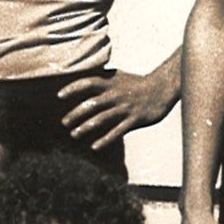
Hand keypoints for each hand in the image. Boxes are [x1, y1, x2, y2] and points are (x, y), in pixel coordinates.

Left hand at [58, 69, 177, 150]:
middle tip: (64, 123)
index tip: (59, 96)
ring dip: (85, 127)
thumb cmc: (137, 83)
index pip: (87, 82)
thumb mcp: (118, 76)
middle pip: (91, 104)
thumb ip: (101, 78)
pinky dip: (105, 139)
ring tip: (74, 134)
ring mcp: (125, 107)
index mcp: (110, 82)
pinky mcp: (135, 119)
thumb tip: (81, 78)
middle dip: (75, 114)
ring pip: (102, 119)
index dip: (73, 88)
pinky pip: (117, 131)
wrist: (163, 88)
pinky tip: (94, 147)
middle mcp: (116, 94)